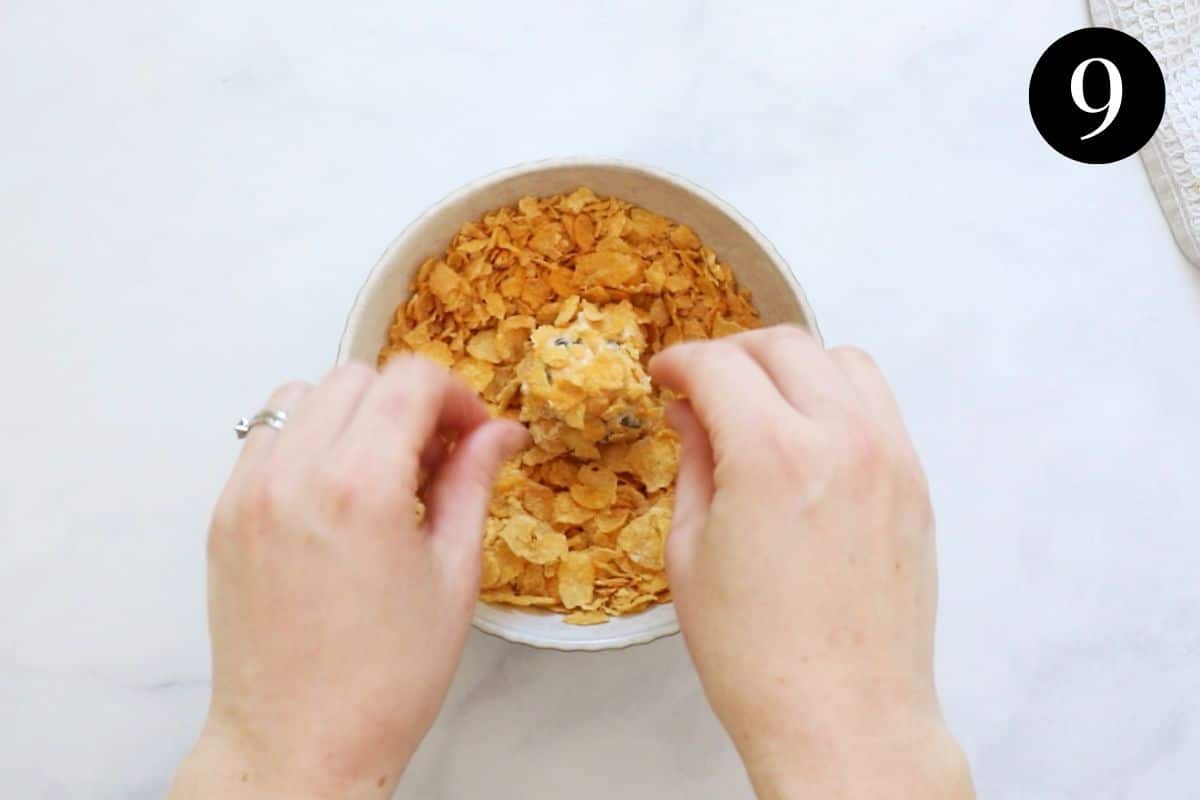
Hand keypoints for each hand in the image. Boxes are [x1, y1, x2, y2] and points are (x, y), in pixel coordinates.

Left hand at [170, 358, 526, 798]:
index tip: (473, 434)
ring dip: (351, 412)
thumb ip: (473, 484)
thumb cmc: (384, 680)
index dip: (456, 396)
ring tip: (383, 469)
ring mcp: (248, 493)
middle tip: (437, 455)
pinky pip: (265, 438)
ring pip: (302, 395)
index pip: (411, 381)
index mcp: (361, 487)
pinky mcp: (224, 516)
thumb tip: (499, 433)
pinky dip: (307, 440)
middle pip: (358, 377)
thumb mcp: (453, 575)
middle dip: (408, 401)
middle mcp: (295, 475)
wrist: (299, 745)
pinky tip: (337, 492)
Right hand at [650, 327, 972, 798]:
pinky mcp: (915, 485)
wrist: (843, 718)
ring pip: (843, 360)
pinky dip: (837, 397)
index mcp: (772, 455)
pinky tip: (806, 437)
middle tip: (702, 385)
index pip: (719, 365)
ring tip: (760, 403)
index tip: (666, 375)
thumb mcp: (691, 554)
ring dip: (793, 365)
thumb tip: (691, 414)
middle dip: (732, 353)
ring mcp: (890, 459)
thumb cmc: (760, 658)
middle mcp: (842, 440)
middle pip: (784, 345)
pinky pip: (878, 405)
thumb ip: (693, 464)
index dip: (679, 361)